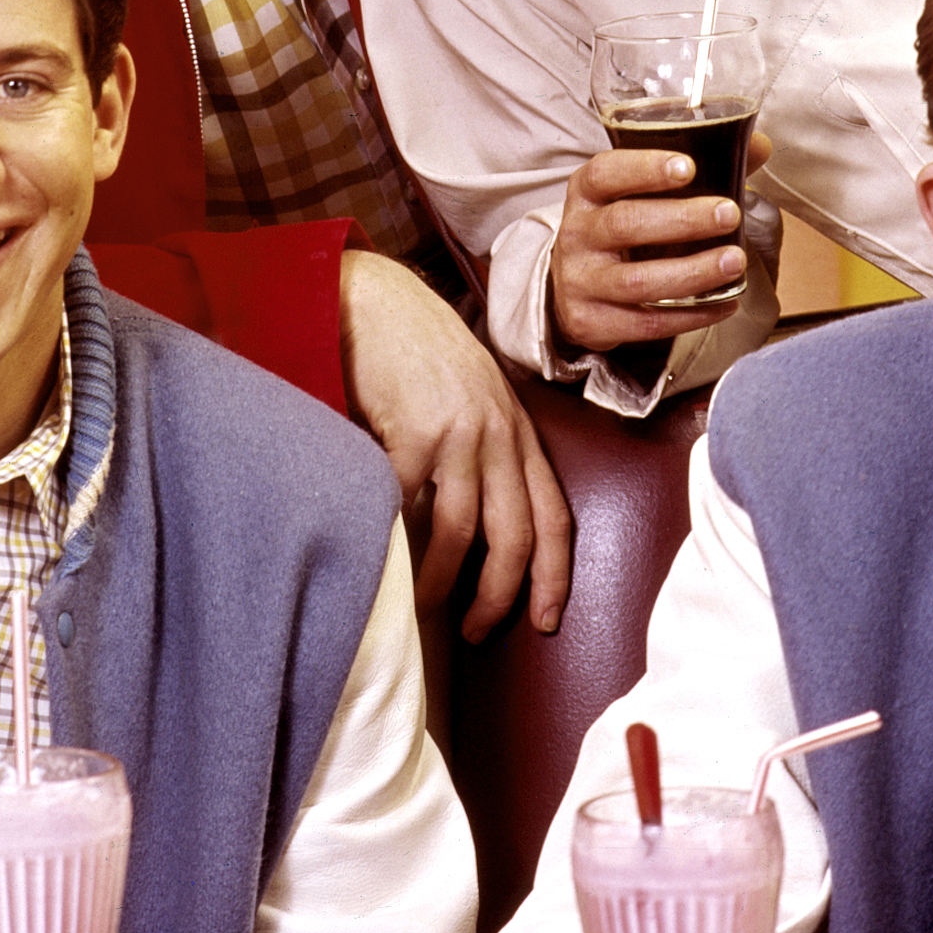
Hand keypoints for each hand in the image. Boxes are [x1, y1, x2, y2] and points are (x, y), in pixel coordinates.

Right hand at [339, 251, 572, 639]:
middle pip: (516, 536)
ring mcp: (459, 432)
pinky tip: (385, 558)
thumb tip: (476, 529)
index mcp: (519, 432)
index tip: (545, 621)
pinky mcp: (414, 429)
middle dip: (500, 597)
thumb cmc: (418, 353)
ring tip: (425, 608)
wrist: (378, 299)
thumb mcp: (472, 399)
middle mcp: (499, 434)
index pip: (554, 516)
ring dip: (443, 582)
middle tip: (476, 632)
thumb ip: (483, 451)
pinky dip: (397, 540)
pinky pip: (409, 504)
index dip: (554, 575)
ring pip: (462, 532)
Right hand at [548, 133, 771, 354]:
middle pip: (624, 224)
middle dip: (682, 220)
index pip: (605, 173)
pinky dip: (690, 315)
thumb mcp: (640, 193)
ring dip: (692, 272)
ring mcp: (580, 282)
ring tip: (734, 261)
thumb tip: (759, 147)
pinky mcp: (591, 322)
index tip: (688, 167)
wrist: (575, 287)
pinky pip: (645, 323)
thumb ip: (697, 167)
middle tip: (729, 214)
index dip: (644, 168)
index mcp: (586, 193)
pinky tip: (724, 302)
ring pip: (636, 280)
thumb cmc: (620, 227)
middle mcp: (576, 235)